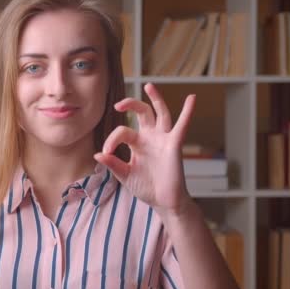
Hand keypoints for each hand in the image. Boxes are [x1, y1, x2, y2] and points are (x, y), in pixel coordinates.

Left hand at [94, 83, 195, 218]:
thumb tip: (97, 154)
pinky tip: (192, 98)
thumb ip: (113, 164)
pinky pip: (182, 126)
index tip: (106, 153)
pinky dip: (188, 112)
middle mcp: (150, 137)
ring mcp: (163, 139)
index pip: (122, 132)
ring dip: (155, 99)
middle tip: (118, 103)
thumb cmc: (146, 188)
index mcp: (137, 143)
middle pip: (142, 113)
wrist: (163, 202)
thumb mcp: (125, 176)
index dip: (111, 139)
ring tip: (149, 85)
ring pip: (160, 113)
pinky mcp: (174, 145)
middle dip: (131, 104)